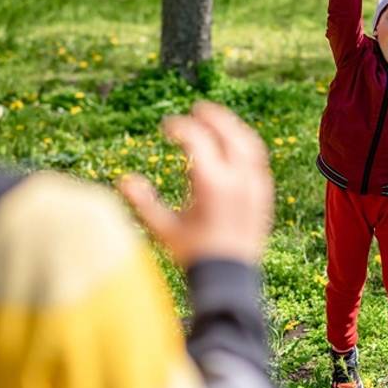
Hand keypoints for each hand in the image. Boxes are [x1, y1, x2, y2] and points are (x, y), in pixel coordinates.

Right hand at [117, 102, 273, 267]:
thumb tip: (123, 179)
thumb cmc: (194, 255)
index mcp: (212, 183)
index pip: (197, 139)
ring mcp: (255, 185)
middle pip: (228, 132)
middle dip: (212, 116)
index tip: (166, 127)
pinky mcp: (265, 194)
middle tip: (197, 109)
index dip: (180, 127)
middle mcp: (238, 179)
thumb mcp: (164, 229)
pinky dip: (245, 144)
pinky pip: (258, 159)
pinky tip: (234, 145)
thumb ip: (143, 203)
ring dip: (232, 126)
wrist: (231, 278)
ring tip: (217, 121)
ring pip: (248, 142)